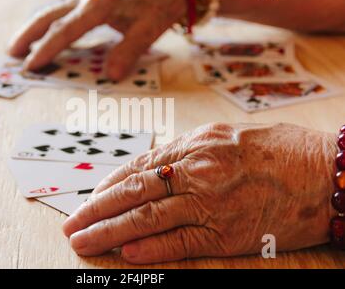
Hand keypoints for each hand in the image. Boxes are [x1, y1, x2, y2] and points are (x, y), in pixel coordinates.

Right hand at [8, 0, 185, 79]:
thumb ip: (128, 51)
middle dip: (28, 34)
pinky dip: (48, 22)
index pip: (65, 29)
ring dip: (33, 26)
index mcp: (99, 4)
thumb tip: (110, 75)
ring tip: (18, 45)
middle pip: (48, 15)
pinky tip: (44, 31)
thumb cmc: (160, 4)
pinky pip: (61, 9)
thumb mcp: (149, 29)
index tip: (31, 65)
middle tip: (11, 54)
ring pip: (51, 9)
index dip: (46, 49)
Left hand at [62, 123, 336, 263]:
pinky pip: (181, 242)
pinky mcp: (228, 232)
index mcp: (196, 144)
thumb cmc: (278, 150)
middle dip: (96, 210)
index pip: (139, 167)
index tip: (88, 197)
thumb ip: (188, 151)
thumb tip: (155, 169)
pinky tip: (126, 254)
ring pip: (148, 218)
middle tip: (71, 224)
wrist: (325, 171)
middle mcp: (198, 170)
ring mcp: (211, 202)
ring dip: (111, 232)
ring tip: (83, 242)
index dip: (109, 184)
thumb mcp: (227, 136)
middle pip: (134, 193)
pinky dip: (151, 249)